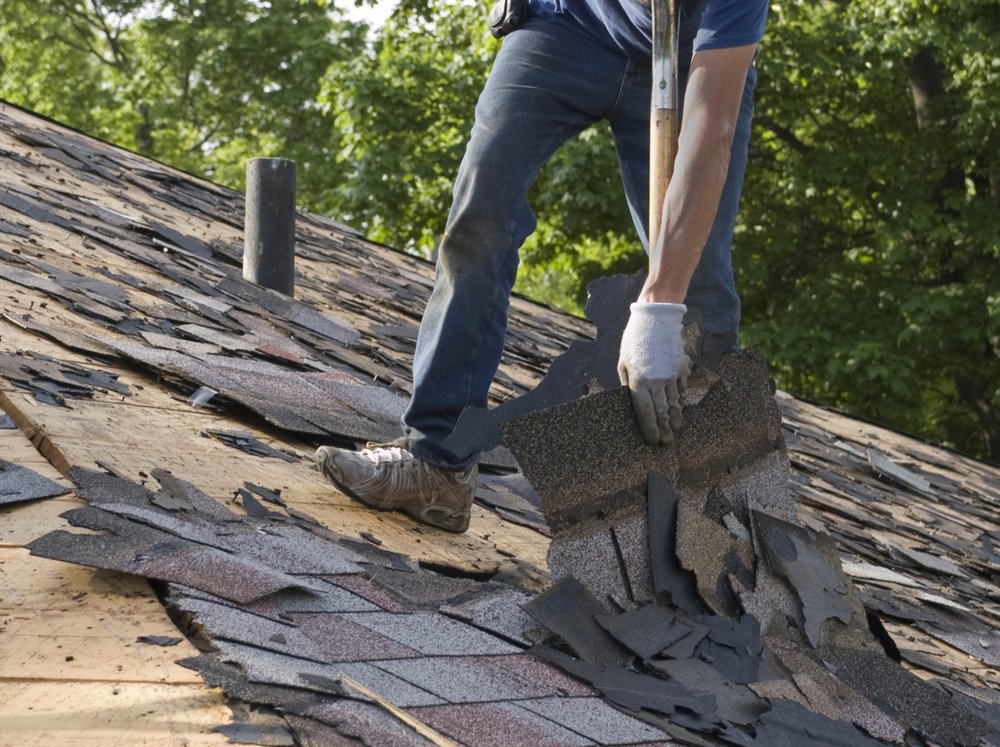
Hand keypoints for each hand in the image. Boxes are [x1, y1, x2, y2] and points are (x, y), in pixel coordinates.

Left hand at [617, 302, 690, 444]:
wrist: (657, 318)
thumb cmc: (635, 340)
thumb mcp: (624, 362)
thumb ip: (628, 383)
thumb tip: (634, 402)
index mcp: (639, 381)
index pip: (646, 413)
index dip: (650, 429)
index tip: (654, 442)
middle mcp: (657, 381)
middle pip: (662, 412)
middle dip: (664, 430)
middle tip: (667, 443)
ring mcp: (672, 375)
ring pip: (675, 403)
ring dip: (675, 419)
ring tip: (675, 430)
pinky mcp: (682, 368)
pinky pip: (682, 389)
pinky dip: (680, 400)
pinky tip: (679, 407)